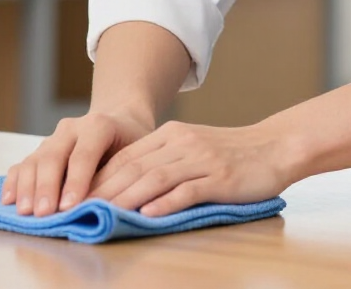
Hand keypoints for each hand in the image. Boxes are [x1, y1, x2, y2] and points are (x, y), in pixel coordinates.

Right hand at [2, 109, 153, 216]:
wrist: (119, 119)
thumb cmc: (130, 143)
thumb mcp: (135, 153)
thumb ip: (120, 176)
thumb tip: (103, 209)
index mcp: (99, 125)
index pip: (84, 154)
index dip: (76, 181)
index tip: (69, 207)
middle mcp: (72, 127)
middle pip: (54, 156)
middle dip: (47, 187)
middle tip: (43, 214)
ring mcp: (53, 137)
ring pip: (35, 159)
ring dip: (28, 187)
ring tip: (26, 212)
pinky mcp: (40, 149)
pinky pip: (22, 163)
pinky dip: (14, 181)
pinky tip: (9, 200)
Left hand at [87, 119, 296, 216]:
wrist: (275, 147)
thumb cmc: (232, 153)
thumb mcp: (193, 148)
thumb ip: (163, 161)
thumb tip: (125, 187)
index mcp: (172, 134)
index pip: (126, 156)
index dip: (98, 177)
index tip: (75, 197)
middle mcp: (182, 142)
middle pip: (134, 167)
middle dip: (103, 191)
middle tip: (78, 211)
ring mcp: (201, 159)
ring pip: (155, 178)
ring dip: (125, 198)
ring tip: (102, 215)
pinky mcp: (220, 177)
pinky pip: (188, 190)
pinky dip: (165, 203)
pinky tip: (148, 215)